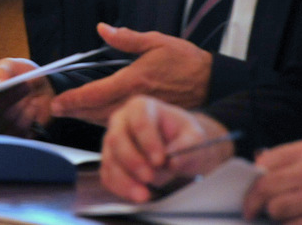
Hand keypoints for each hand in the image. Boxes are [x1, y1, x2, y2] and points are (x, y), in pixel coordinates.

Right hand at [0, 58, 54, 136]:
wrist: (40, 87)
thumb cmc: (18, 74)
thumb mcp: (9, 65)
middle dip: (6, 100)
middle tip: (24, 85)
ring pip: (1, 124)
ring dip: (19, 107)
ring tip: (30, 95)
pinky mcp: (10, 137)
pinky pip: (16, 133)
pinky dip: (28, 118)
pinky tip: (32, 107)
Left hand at [50, 23, 211, 124]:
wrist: (213, 82)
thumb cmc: (186, 60)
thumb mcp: (157, 41)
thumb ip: (127, 38)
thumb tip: (102, 28)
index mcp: (134, 79)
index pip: (97, 93)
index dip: (75, 99)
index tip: (59, 101)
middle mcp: (136, 99)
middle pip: (97, 110)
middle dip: (74, 110)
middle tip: (54, 109)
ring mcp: (143, 112)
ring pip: (109, 119)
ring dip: (86, 117)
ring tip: (69, 113)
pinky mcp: (151, 119)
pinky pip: (123, 122)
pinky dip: (104, 122)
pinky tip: (94, 118)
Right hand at [101, 96, 232, 202]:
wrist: (178, 147)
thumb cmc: (183, 136)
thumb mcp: (195, 136)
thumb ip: (187, 146)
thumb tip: (173, 161)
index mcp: (141, 107)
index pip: (139, 120)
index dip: (147, 140)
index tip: (160, 160)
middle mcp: (121, 121)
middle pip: (117, 139)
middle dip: (132, 161)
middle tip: (150, 177)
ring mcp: (112, 140)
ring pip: (109, 159)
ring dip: (124, 179)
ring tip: (143, 194)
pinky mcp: (110, 160)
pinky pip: (107, 174)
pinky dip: (119, 187)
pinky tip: (135, 194)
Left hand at [244, 140, 301, 223]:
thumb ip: (286, 157)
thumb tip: (257, 168)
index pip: (265, 167)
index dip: (250, 184)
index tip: (246, 197)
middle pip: (267, 190)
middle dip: (257, 202)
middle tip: (255, 210)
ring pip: (278, 211)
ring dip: (278, 215)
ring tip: (288, 213)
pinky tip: (301, 221)